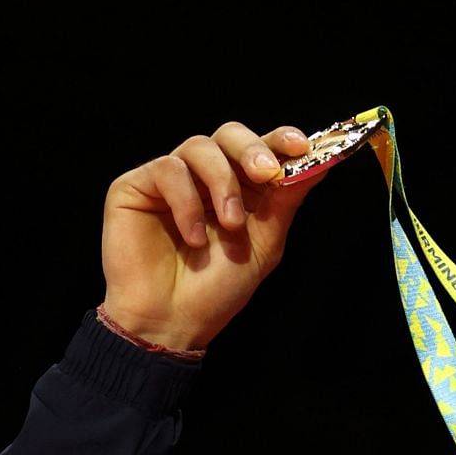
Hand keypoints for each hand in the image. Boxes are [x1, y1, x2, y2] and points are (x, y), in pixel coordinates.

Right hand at [101, 122, 326, 349]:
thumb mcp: (265, 243)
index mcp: (240, 188)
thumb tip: (319, 164)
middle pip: (229, 134)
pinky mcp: (136, 185)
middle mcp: (205, 177)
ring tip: (230, 225)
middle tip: (266, 173)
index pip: (261, 148)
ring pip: (199, 146)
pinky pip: (168, 169)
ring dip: (223, 183)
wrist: (174, 320)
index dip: (280, 139)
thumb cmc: (217, 288)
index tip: (300, 146)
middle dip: (252, 150)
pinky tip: (194, 237)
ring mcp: (171, 179)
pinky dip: (187, 202)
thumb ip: (286, 201)